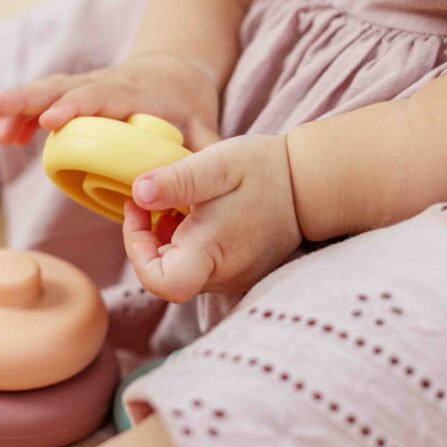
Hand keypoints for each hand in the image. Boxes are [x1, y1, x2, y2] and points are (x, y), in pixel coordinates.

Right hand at [0, 52, 220, 150]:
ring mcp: (89, 88)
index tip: (52, 121)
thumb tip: (205, 187)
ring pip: (51, 91)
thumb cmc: (190, 105)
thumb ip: (206, 153)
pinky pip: (47, 102)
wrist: (178, 71)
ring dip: (20, 108)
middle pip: (66, 87)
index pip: (105, 96)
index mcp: (139, 92)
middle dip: (31, 98)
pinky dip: (24, 118)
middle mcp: (109, 84)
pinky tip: (3, 136)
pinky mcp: (76, 96)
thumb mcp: (206, 127)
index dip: (77, 107)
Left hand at [122, 134, 300, 302]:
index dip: (137, 251)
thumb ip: (177, 180)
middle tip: (151, 198)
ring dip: (165, 238)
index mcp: (212, 253)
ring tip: (177, 202)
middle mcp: (221, 276)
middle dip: (146, 237)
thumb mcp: (218, 164)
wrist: (309, 185)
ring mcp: (230, 278)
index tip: (140, 212)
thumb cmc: (265, 171)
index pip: (159, 282)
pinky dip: (184, 241)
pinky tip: (193, 212)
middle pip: (163, 275)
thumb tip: (138, 192)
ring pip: (178, 269)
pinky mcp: (236, 272)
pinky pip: (197, 265)